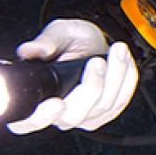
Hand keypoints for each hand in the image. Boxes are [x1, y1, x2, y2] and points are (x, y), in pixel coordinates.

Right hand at [7, 19, 137, 133]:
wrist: (94, 41)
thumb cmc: (72, 41)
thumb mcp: (57, 33)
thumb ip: (45, 42)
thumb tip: (30, 50)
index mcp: (38, 97)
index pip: (29, 121)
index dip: (41, 118)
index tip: (57, 103)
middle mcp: (60, 113)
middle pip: (74, 116)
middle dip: (91, 87)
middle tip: (97, 62)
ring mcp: (84, 116)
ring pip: (102, 107)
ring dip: (115, 75)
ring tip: (117, 50)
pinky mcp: (106, 113)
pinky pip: (121, 101)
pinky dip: (127, 78)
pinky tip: (124, 59)